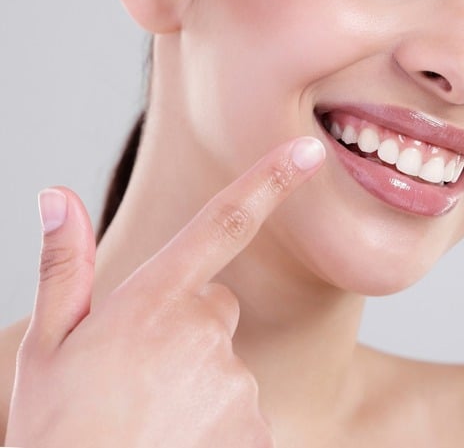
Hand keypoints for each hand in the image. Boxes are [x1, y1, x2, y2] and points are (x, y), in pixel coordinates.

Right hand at [5, 137, 324, 447]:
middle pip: (218, 308)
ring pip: (228, 364)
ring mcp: (236, 384)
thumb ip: (63, 266)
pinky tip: (178, 440)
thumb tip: (58, 195)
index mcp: (154, 301)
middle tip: (143, 373)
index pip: (225, 222)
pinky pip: (245, 412)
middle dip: (190, 329)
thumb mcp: (46, 346)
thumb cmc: (56, 430)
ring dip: (200, 382)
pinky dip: (219, 423)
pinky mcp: (257, 430)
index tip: (309, 152)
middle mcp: (205, 333)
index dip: (270, 181)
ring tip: (155, 417)